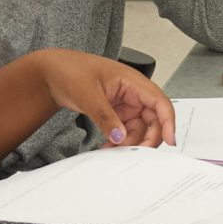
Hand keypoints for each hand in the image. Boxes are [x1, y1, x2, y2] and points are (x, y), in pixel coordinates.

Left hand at [32, 48, 174, 147]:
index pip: (160, 102)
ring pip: (139, 128)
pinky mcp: (116, 112)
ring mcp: (125, 103)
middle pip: (154, 119)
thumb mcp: (88, 95)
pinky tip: (108, 146)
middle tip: (133, 153)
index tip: (170, 141)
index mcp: (133, 81)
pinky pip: (126, 130)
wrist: (52, 72)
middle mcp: (133, 92)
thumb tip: (120, 137)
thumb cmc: (70, 70)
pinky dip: (120, 140)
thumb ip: (105, 117)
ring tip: (112, 150)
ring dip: (130, 142)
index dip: (168, 122)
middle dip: (147, 138)